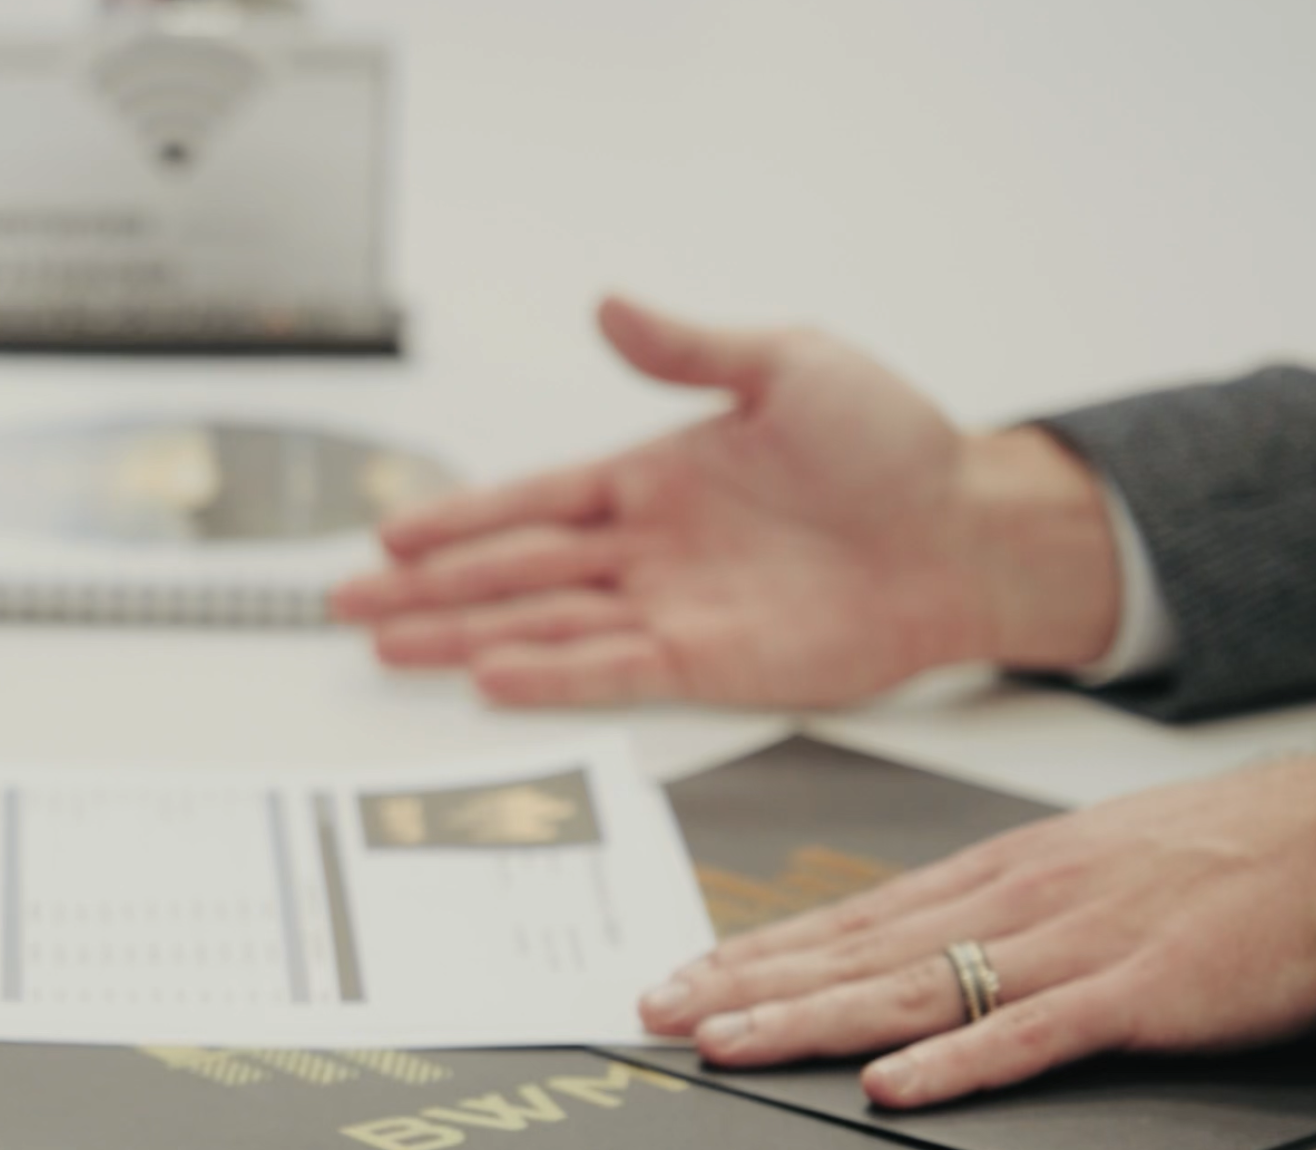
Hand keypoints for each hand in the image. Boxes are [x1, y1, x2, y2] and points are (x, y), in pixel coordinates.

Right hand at [331, 297, 1126, 708]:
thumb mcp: (789, 363)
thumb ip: (690, 348)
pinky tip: (489, 676)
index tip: (391, 531)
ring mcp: (675, 607)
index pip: (533, 501)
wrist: (967, 531)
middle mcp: (653, 548)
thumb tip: (610, 307)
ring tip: (388, 645)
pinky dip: (550, 676)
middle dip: (428, 587)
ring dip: (464, 635)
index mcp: (656, 475)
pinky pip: (612, 670)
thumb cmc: (894, 446)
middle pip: (515, 570)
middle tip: (348, 601)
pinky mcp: (712, 660)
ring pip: (545, 624)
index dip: (459, 518)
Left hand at [637, 750, 1315, 1106]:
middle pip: (858, 951)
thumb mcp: (1098, 861)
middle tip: (654, 1018)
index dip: (760, 949)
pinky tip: (894, 1087)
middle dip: (748, 986)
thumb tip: (939, 944)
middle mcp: (1020, 900)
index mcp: (1007, 871)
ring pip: (916, 989)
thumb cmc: (1237, 855)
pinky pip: (1032, 1034)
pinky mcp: (1138, 994)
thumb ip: (1016, 905)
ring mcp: (1075, 946)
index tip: (683, 976)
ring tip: (728, 1047)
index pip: (854, 916)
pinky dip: (960, 1063)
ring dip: (813, 1021)